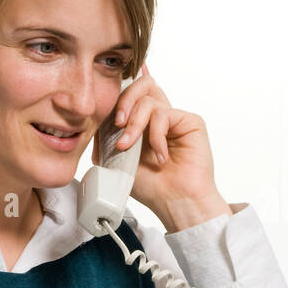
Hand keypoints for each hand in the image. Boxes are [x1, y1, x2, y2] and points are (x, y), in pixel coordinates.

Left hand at [105, 63, 229, 231]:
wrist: (175, 202)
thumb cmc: (151, 187)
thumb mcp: (115, 161)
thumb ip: (105, 137)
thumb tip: (96, 117)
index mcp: (144, 123)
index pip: (132, 94)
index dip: (119, 93)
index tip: (108, 111)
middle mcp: (160, 117)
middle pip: (141, 85)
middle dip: (123, 102)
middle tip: (117, 124)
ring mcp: (175, 118)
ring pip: (148, 100)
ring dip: (134, 125)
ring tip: (130, 148)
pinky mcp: (190, 121)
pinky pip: (164, 115)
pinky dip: (156, 137)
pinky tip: (160, 157)